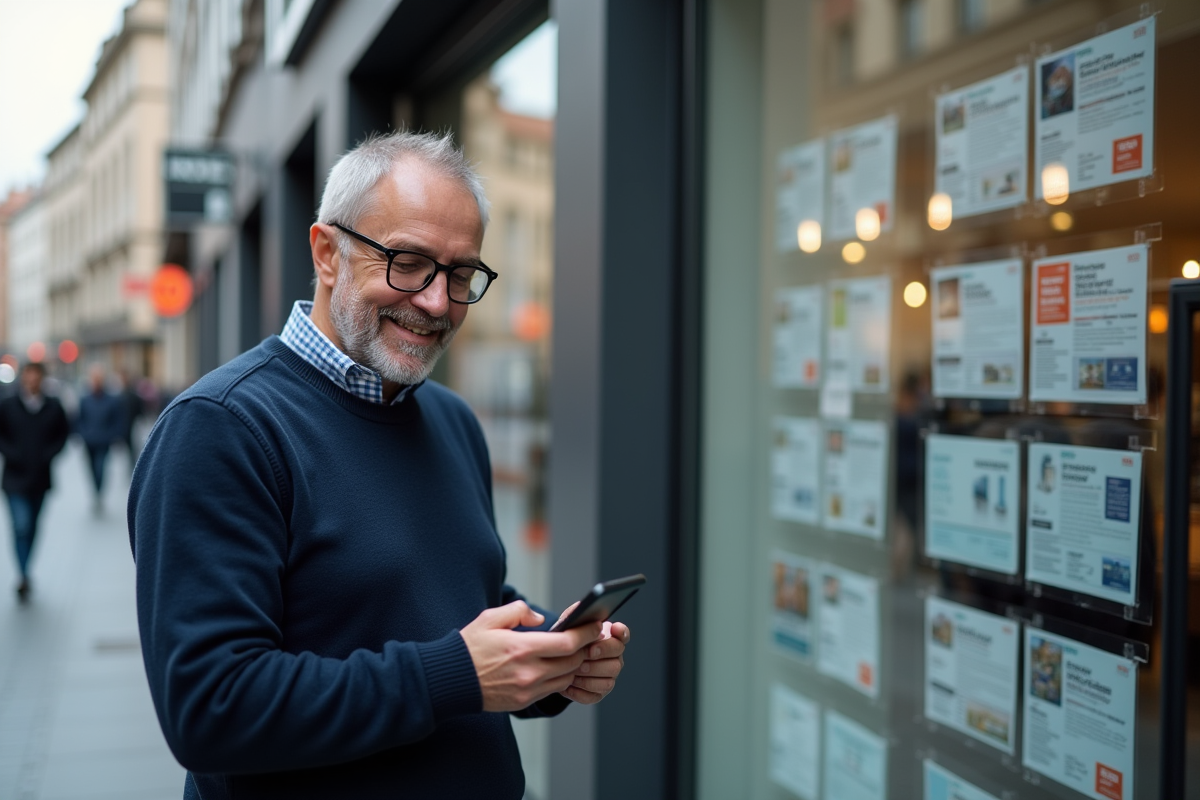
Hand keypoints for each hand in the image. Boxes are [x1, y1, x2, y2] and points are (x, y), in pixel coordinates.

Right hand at [461, 601, 604, 711]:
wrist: (451, 681)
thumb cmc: (469, 648)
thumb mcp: (490, 618)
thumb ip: (518, 611)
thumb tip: (540, 618)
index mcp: (522, 648)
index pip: (568, 643)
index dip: (586, 634)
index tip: (596, 626)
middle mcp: (528, 672)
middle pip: (572, 662)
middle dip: (584, 649)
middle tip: (589, 638)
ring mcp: (527, 689)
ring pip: (565, 677)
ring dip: (573, 665)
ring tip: (574, 652)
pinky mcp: (523, 701)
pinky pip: (552, 690)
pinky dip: (559, 678)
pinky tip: (556, 667)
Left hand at [562, 620, 628, 704]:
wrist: (555, 662)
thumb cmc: (565, 641)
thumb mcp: (568, 625)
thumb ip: (575, 614)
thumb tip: (580, 608)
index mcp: (610, 639)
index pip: (623, 635)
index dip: (621, 633)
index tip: (614, 628)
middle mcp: (614, 658)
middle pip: (617, 660)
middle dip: (601, 656)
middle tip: (585, 653)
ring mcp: (608, 677)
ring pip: (608, 680)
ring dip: (589, 676)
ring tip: (573, 671)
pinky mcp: (598, 693)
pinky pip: (594, 695)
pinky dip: (579, 691)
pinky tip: (568, 684)